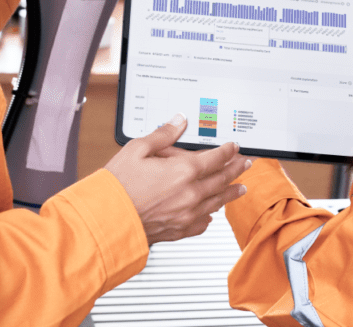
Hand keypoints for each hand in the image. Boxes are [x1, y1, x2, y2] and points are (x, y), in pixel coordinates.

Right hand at [104, 114, 249, 244]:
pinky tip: (212, 213)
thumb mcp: (137, 149)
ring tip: (241, 188)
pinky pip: (203, 223)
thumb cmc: (117, 186)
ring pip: (218, 202)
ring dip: (231, 192)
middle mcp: (190, 193)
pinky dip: (210, 215)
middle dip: (236, 169)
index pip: (216, 158)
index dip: (228, 151)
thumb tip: (179, 122)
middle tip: (246, 164)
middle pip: (222, 179)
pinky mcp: (179, 230)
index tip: (234, 147)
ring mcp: (187, 214)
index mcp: (183, 171)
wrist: (106, 220)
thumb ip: (163, 135)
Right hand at [297, 0, 352, 75]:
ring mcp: (335, 33)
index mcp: (351, 6)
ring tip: (288, 10)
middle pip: (319, 5)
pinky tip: (296, 32)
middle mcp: (341, 18)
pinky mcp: (331, 48)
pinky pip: (316, 40)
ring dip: (301, 17)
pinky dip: (306, 36)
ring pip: (315, 22)